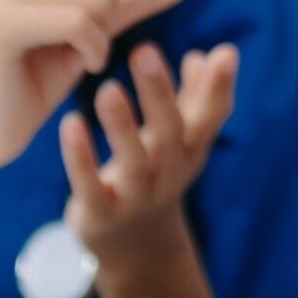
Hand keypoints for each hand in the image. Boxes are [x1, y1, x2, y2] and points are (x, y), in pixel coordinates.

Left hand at [59, 42, 237, 263]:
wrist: (134, 248)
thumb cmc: (155, 174)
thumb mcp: (179, 140)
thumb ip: (193, 97)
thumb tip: (203, 54)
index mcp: (191, 148)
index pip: (212, 116)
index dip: (220, 87)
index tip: (227, 52)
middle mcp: (169, 172)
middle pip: (172, 132)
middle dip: (159, 93)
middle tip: (144, 50)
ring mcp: (136, 196)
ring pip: (134, 161)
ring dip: (121, 125)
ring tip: (107, 89)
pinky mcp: (100, 214)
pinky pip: (90, 185)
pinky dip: (80, 157)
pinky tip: (70, 123)